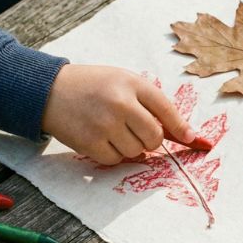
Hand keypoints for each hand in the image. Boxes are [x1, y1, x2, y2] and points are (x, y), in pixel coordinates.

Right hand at [41, 65, 194, 164]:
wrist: (49, 90)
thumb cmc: (94, 87)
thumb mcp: (123, 82)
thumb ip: (151, 103)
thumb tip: (181, 134)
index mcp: (132, 84)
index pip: (166, 109)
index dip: (181, 128)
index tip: (193, 140)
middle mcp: (120, 103)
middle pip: (154, 137)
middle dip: (151, 140)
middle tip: (137, 132)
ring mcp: (104, 124)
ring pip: (137, 152)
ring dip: (131, 147)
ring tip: (115, 131)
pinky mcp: (89, 143)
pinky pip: (116, 160)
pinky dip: (114, 154)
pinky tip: (102, 139)